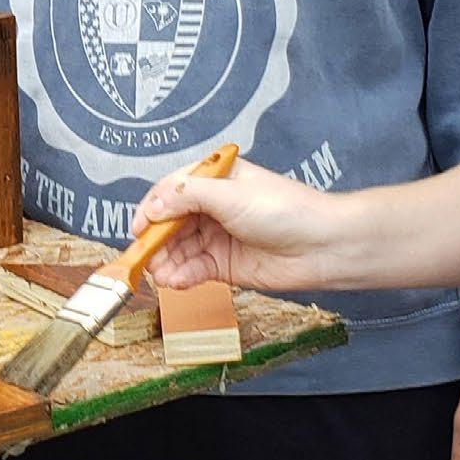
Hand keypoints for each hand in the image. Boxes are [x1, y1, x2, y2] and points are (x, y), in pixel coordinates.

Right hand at [132, 160, 352, 294]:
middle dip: (156, 240)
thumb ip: (188, 197)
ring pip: (180, 248)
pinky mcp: (225, 265)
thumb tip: (153, 206)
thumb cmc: (284, 210)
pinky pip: (195, 269)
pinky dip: (182, 276)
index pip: (172, 190)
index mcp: (215, 178)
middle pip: (171, 222)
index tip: (137, 229)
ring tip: (161, 275)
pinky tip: (176, 281)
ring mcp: (219, 236)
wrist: (322, 247)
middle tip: (144, 259)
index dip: (152, 208)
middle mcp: (214, 206)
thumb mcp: (231, 195)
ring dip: (167, 261)